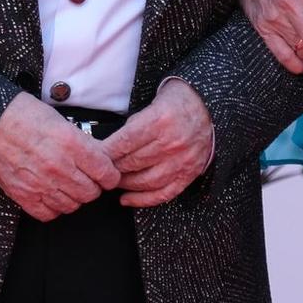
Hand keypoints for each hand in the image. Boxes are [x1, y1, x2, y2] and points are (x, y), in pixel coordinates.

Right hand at [0, 92, 121, 220]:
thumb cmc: (27, 117)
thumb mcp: (62, 121)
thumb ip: (83, 143)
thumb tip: (101, 159)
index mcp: (72, 144)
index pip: (106, 173)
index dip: (110, 175)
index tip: (107, 174)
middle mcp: (58, 167)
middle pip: (91, 193)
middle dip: (93, 187)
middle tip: (86, 179)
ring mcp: (41, 184)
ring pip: (72, 205)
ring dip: (74, 197)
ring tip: (67, 185)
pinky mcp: (24, 196)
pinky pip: (49, 214)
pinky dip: (54, 207)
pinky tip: (52, 194)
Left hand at [103, 78, 213, 207]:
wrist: (209, 107)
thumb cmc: (177, 102)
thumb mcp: (153, 103)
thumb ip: (133, 125)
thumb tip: (109, 146)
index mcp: (160, 120)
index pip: (124, 142)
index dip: (105, 152)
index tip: (94, 157)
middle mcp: (172, 142)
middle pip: (132, 162)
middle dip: (112, 168)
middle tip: (100, 170)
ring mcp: (182, 161)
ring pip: (145, 181)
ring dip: (125, 184)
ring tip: (113, 182)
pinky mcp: (189, 174)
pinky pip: (164, 193)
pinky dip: (143, 200)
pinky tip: (127, 199)